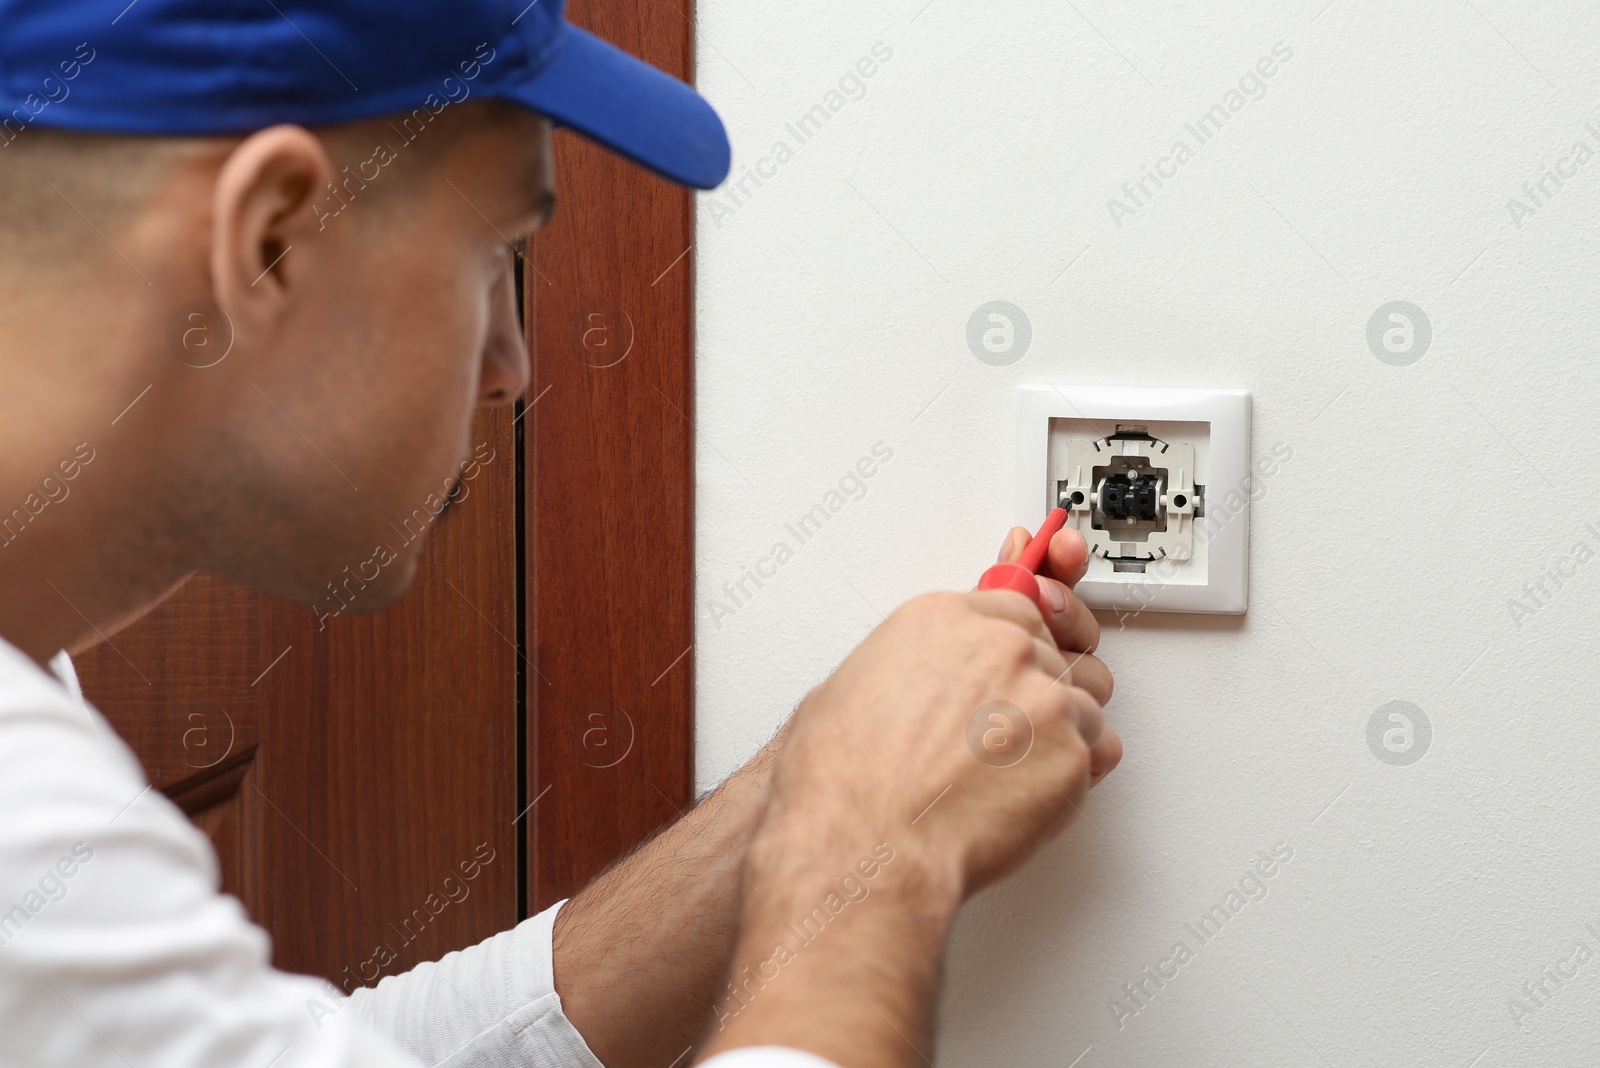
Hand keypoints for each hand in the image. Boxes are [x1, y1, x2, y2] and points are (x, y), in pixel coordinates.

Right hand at [755, 564, 1117, 905]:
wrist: (867, 842)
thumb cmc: (845, 783)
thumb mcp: (849, 686)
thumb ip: (907, 665)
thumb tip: (914, 680)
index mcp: (943, 618)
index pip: (1014, 607)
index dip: (1014, 644)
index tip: (1015, 660)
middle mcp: (1000, 646)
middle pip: (1052, 650)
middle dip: (1035, 688)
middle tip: (1008, 728)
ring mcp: (1044, 696)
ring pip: (1085, 697)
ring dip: (1061, 729)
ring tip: (1014, 766)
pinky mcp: (1073, 751)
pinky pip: (1101, 749)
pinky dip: (1077, 772)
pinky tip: (1035, 788)